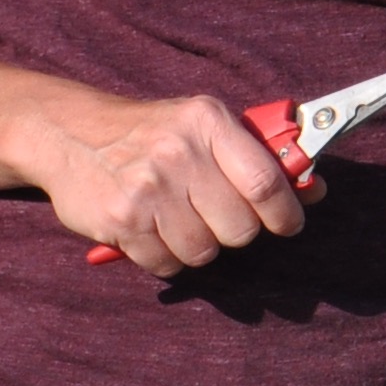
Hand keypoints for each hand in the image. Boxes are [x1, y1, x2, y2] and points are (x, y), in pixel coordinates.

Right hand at [20, 87, 311, 274]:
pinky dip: (166, 258)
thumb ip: (257, 155)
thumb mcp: (204, 125)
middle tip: (218, 218)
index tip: (288, 224)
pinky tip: (152, 231)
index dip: (286, 212)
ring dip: (199, 246)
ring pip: (205, 251)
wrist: (70, 133)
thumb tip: (314, 189)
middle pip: (240, 227)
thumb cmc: (152, 133)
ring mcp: (147, 189)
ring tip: (180, 221)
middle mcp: (178, 152)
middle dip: (237, 232)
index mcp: (208, 122)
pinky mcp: (120, 220)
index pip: (265, 181)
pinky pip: (167, 264)